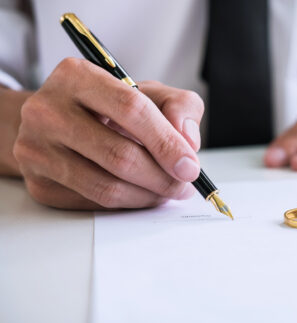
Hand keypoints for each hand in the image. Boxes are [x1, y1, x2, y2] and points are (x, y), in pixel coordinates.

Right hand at [13, 57, 203, 208]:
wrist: (55, 122)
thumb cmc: (108, 107)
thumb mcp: (147, 92)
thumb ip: (179, 105)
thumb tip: (188, 141)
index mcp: (77, 76)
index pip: (132, 110)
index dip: (167, 142)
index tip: (190, 166)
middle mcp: (48, 111)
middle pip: (120, 155)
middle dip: (162, 177)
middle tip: (184, 185)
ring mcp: (37, 149)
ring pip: (107, 187)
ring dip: (148, 195)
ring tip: (167, 190)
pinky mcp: (39, 183)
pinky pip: (93, 203)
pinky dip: (127, 203)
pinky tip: (141, 193)